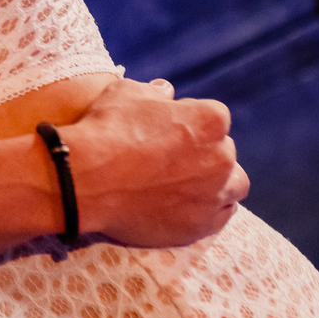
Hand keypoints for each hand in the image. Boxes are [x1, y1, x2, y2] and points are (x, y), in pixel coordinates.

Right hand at [66, 77, 248, 247]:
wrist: (85, 180)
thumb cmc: (106, 130)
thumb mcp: (127, 93)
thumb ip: (155, 92)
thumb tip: (166, 92)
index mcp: (210, 120)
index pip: (214, 117)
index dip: (191, 122)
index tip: (170, 131)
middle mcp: (222, 157)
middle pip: (224, 151)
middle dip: (205, 152)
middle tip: (173, 159)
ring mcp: (214, 195)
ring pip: (233, 185)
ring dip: (217, 182)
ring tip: (187, 184)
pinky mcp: (202, 225)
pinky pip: (221, 216)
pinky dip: (209, 209)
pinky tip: (185, 205)